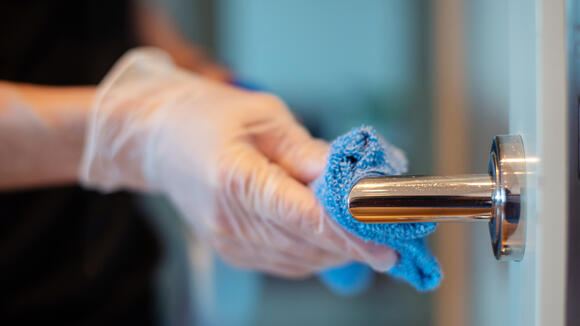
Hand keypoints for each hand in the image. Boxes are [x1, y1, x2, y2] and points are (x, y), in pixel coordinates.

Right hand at [80, 48, 396, 277]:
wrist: (159, 140)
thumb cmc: (207, 117)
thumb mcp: (262, 116)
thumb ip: (305, 151)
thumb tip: (348, 178)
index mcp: (234, 178)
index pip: (303, 216)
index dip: (349, 232)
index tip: (386, 243)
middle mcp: (229, 220)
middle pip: (306, 244)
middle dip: (354, 242)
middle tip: (392, 234)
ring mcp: (229, 241)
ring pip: (299, 260)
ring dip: (338, 250)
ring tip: (367, 233)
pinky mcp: (232, 251)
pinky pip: (285, 262)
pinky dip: (315, 252)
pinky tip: (332, 236)